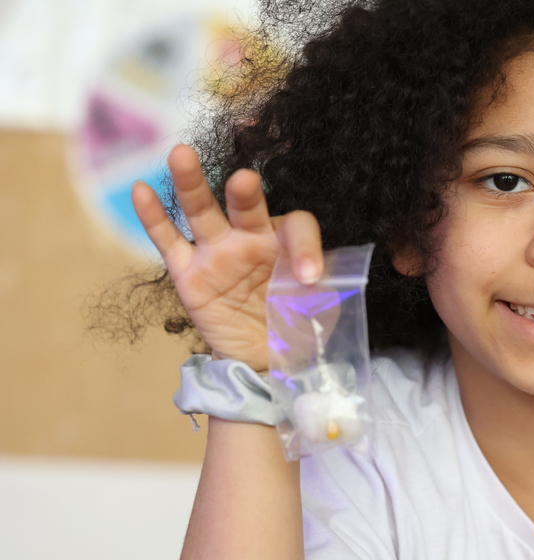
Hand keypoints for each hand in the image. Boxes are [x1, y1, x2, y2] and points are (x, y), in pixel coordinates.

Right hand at [132, 144, 322, 370]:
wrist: (267, 358)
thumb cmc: (296, 324)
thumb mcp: (319, 305)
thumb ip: (321, 284)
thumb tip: (310, 276)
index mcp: (286, 242)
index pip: (296, 227)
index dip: (305, 247)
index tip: (310, 277)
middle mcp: (250, 239)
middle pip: (245, 206)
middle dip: (243, 192)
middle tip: (245, 180)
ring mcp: (216, 253)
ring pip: (202, 212)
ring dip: (192, 184)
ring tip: (181, 155)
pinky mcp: (188, 274)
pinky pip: (168, 242)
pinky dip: (153, 217)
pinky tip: (142, 190)